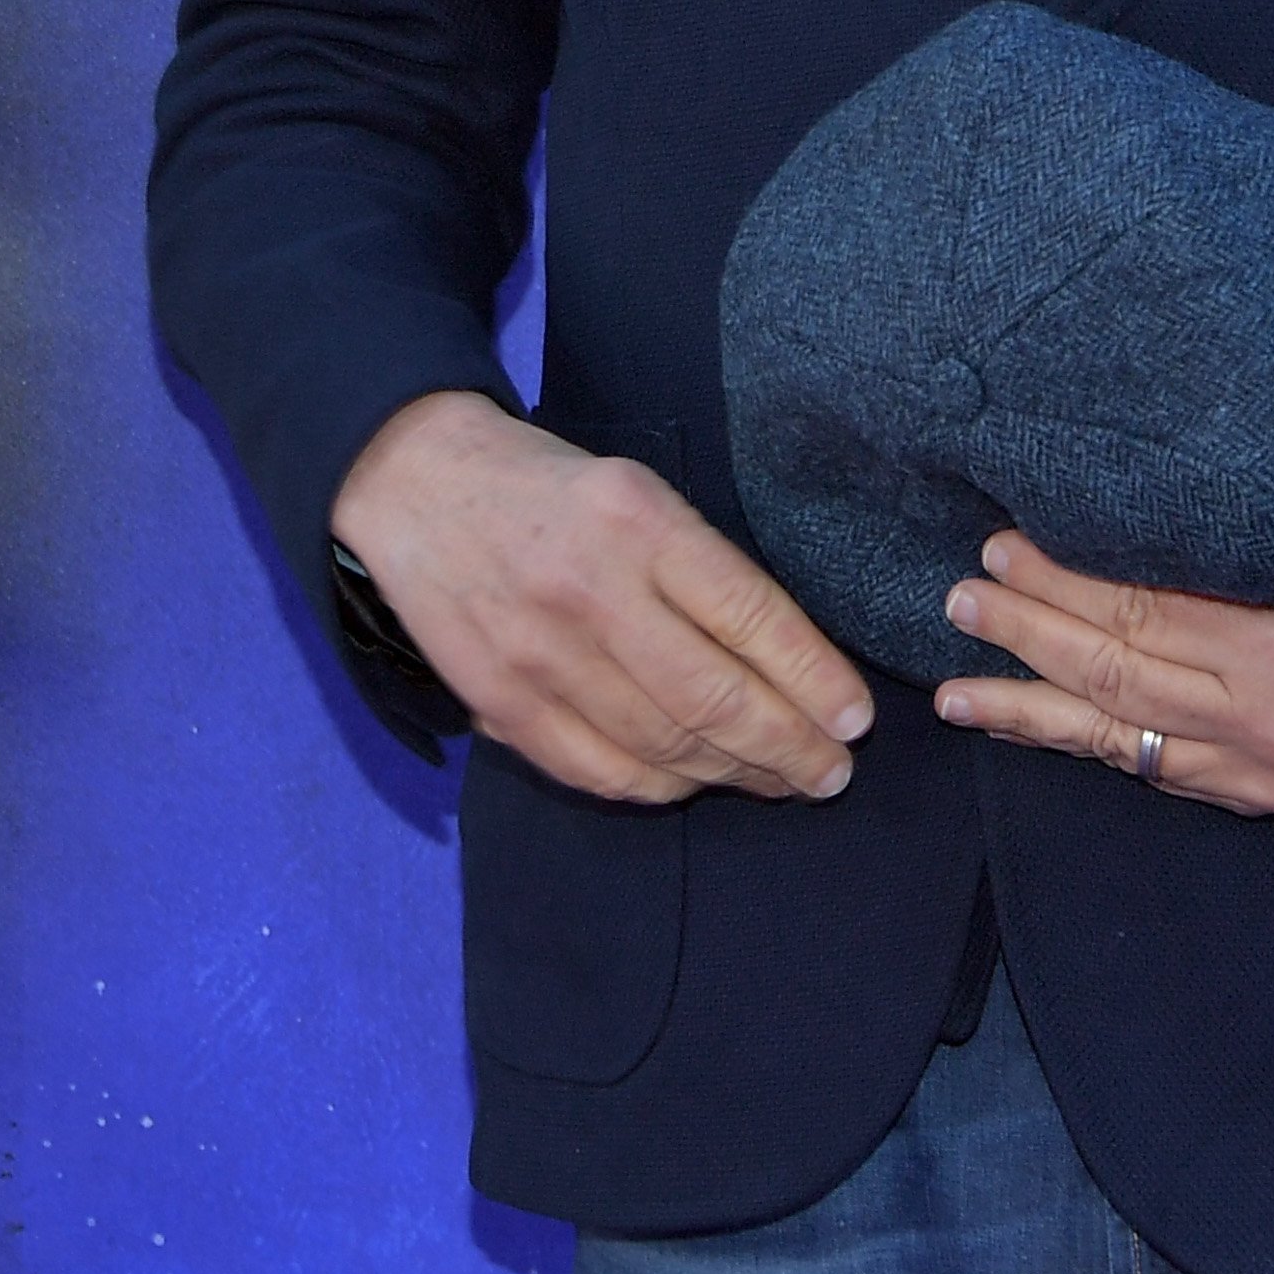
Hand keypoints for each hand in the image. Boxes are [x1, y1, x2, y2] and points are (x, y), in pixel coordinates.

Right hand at [328, 390, 871, 806]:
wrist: (417, 486)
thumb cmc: (552, 488)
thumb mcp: (641, 490)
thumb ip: (704, 570)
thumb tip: (791, 662)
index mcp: (640, 524)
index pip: (752, 618)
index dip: (815, 680)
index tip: (856, 719)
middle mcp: (591, 593)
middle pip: (714, 699)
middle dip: (791, 748)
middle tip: (834, 773)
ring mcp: (540, 657)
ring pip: (663, 746)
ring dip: (735, 775)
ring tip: (782, 782)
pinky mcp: (500, 703)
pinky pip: (598, 771)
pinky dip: (660, 788)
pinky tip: (698, 783)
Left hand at [933, 530, 1273, 817]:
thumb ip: (1212, 549)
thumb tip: (1090, 515)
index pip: (1147, 612)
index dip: (1066, 580)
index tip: (1003, 548)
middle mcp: (1267, 722)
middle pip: (1120, 673)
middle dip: (1030, 634)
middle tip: (963, 599)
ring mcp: (1255, 773)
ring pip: (1116, 737)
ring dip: (1026, 708)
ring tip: (955, 690)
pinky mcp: (1247, 799)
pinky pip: (1141, 768)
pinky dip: (1075, 742)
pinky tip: (1021, 723)